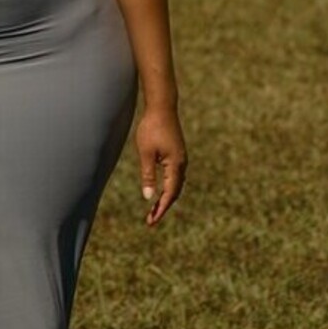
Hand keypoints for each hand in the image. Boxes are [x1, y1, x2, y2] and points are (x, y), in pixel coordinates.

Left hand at [134, 104, 186, 227]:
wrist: (162, 107)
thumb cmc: (151, 128)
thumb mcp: (146, 152)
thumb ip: (148, 174)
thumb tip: (148, 197)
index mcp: (175, 165)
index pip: (170, 194)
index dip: (161, 209)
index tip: (151, 221)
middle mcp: (181, 164)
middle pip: (175, 192)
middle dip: (163, 206)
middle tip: (151, 220)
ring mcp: (181, 158)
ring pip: (176, 184)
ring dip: (166, 198)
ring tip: (154, 209)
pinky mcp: (177, 153)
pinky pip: (175, 176)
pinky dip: (169, 187)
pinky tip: (161, 190)